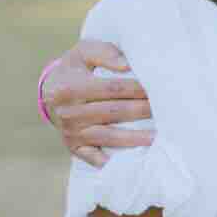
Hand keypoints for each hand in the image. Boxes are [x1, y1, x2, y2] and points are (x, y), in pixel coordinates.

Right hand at [45, 38, 153, 165]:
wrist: (48, 92)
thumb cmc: (74, 68)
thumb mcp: (83, 52)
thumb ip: (104, 53)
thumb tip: (127, 65)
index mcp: (72, 87)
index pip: (112, 88)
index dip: (137, 89)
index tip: (158, 89)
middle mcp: (70, 112)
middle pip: (114, 112)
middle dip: (142, 111)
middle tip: (168, 112)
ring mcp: (71, 132)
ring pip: (108, 136)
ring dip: (135, 139)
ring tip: (158, 139)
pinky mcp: (73, 147)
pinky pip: (93, 158)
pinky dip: (111, 162)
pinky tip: (131, 163)